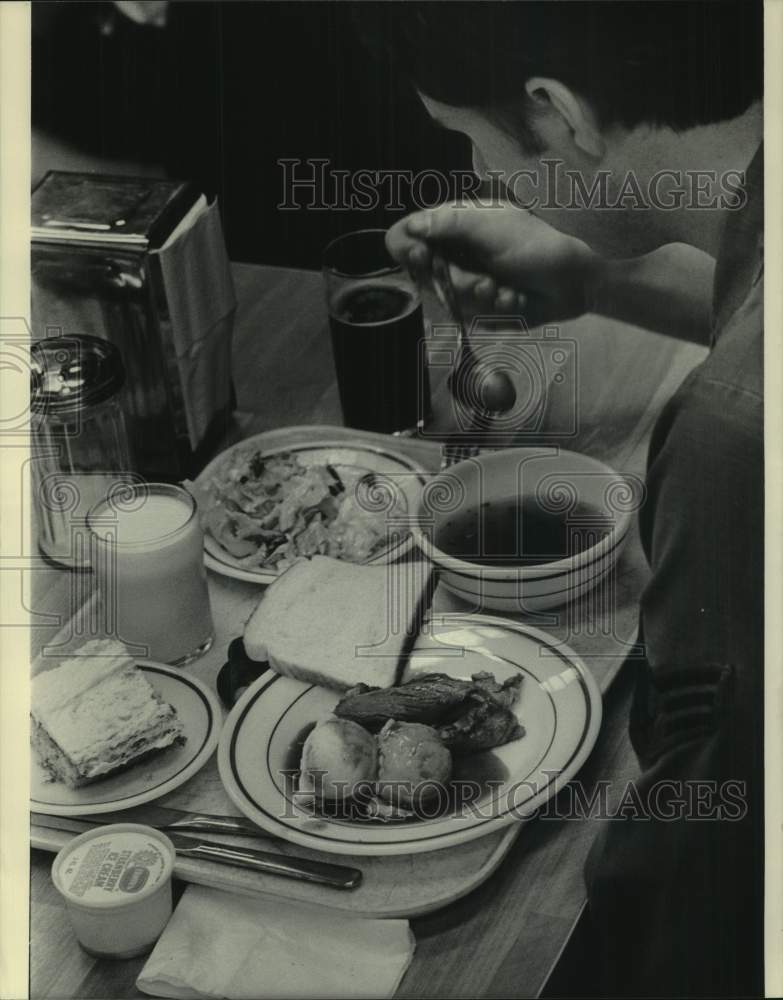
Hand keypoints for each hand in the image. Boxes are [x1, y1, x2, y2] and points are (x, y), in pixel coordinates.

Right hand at [387, 201, 600, 326]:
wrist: (574, 280)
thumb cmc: (536, 245)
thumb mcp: (492, 227)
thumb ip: (449, 223)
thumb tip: (411, 226)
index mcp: (453, 226)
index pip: (405, 237)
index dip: (408, 250)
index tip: (425, 259)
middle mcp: (454, 254)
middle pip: (424, 277)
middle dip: (459, 283)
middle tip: (487, 281)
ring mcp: (465, 282)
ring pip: (448, 300)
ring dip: (481, 298)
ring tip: (507, 290)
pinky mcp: (479, 308)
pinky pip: (470, 317)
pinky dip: (496, 309)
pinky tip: (515, 300)